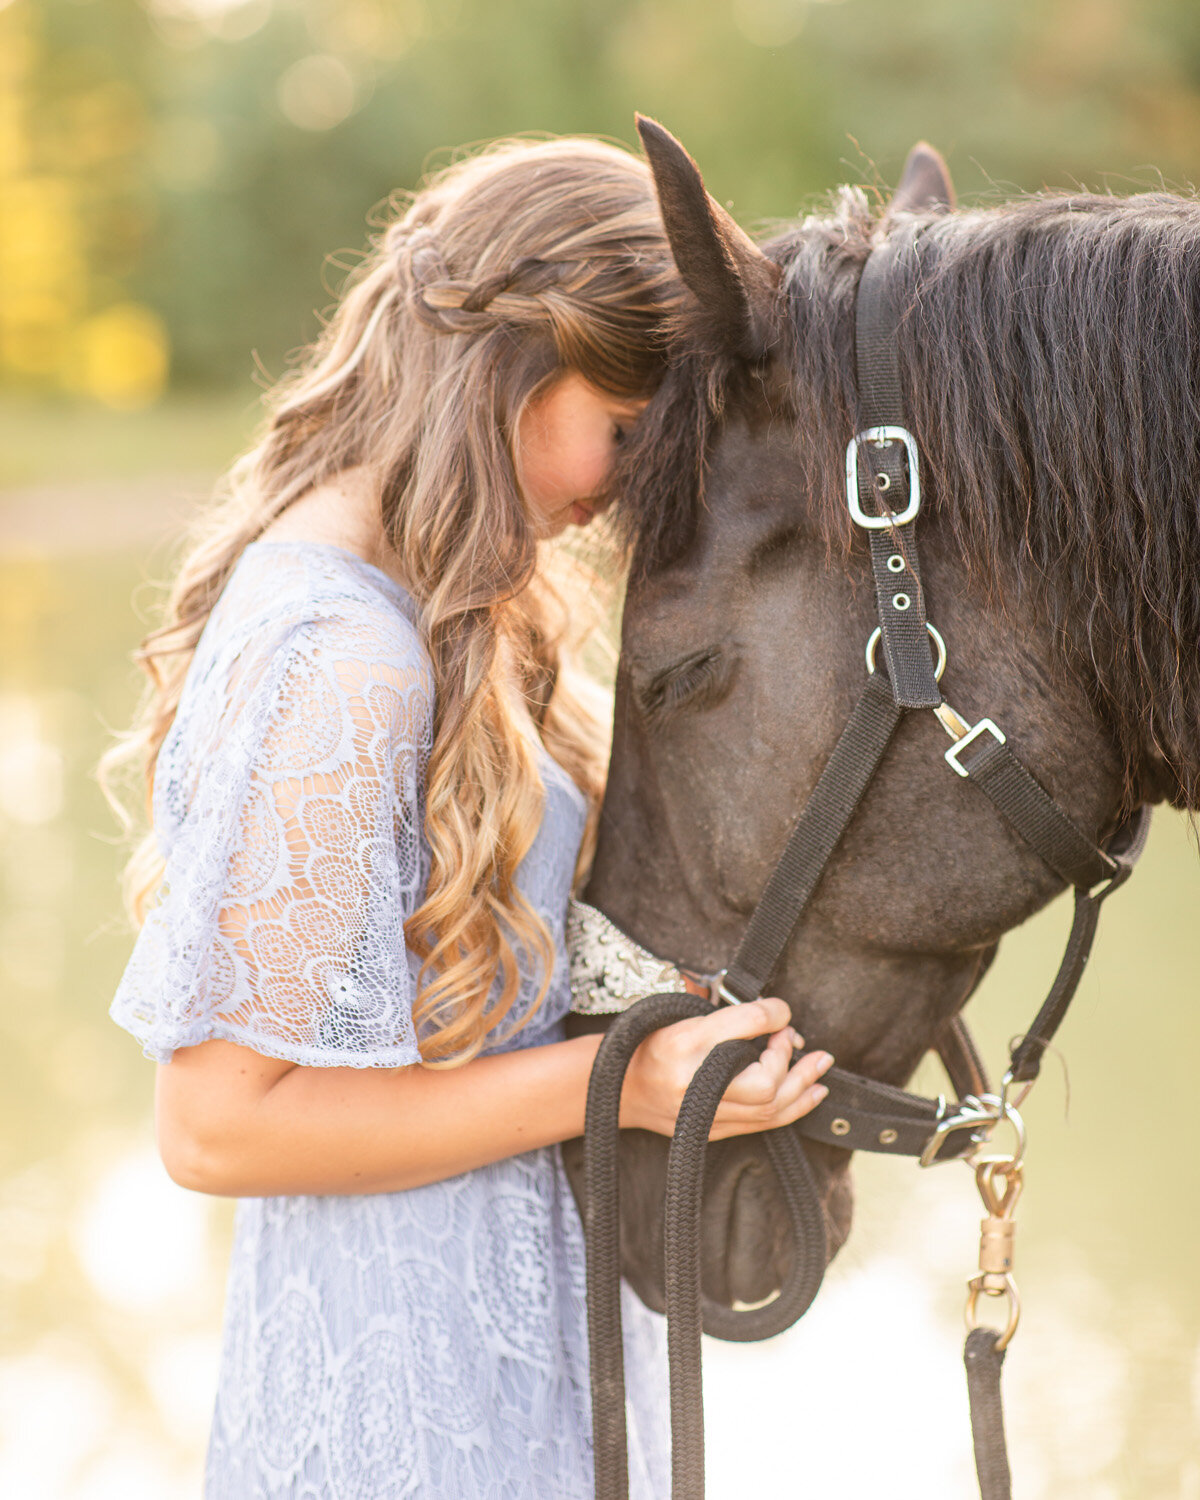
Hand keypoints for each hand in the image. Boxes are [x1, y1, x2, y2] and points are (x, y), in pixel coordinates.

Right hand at [618, 997, 833, 1140]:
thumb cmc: (652, 1043)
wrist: (621, 1088)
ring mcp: (704, 1112)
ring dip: (804, 1083)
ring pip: (771, 1107)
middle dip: (789, 1057)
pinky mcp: (713, 1131)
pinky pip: (764, 1124)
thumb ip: (727, 1014)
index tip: (781, 1011)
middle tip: (794, 1038)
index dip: (773, 1013)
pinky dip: (794, 1107)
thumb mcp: (680, 1013)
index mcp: (686, 1041)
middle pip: (764, 1080)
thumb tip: (773, 1014)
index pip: (746, 1022)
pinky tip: (812, 1092)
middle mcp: (695, 1081)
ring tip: (822, 1063)